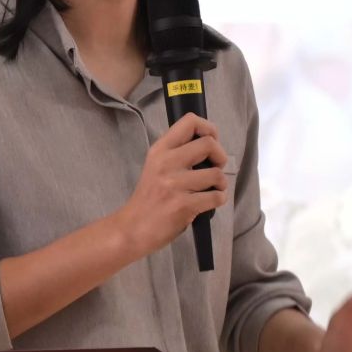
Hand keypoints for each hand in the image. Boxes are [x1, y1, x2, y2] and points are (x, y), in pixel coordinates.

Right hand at [115, 113, 229, 259]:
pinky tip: (208, 203)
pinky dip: (218, 200)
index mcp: (160, 150)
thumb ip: (177, 154)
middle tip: (214, 168)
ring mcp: (174, 184)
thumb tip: (210, 145)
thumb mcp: (155, 167)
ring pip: (217, 174)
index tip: (211, 142)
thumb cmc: (148, 199)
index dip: (209, 129)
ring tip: (211, 190)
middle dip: (220, 157)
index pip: (190, 121)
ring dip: (221, 184)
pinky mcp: (183, 205)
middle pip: (209, 144)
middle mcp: (166, 163)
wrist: (131, 229)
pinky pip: (216, 197)